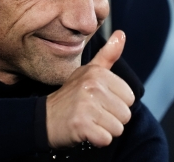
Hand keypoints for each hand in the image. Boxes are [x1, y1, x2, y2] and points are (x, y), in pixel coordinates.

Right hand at [46, 30, 134, 148]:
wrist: (44, 118)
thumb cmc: (71, 96)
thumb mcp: (89, 72)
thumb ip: (108, 55)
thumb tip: (121, 33)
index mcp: (97, 73)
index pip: (130, 98)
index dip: (116, 104)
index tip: (98, 101)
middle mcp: (92, 86)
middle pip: (125, 114)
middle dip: (111, 119)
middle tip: (93, 113)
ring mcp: (86, 105)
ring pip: (118, 128)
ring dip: (105, 130)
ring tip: (89, 121)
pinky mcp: (81, 125)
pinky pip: (106, 139)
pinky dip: (97, 140)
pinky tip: (85, 131)